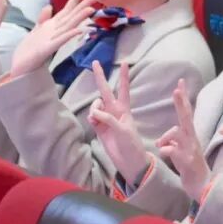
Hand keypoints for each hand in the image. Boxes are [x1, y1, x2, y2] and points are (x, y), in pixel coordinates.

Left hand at [9, 0, 98, 78]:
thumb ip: (43, 19)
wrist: (21, 66)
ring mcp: (53, 40)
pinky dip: (69, 35)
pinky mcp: (48, 49)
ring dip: (80, 18)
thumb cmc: (29, 50)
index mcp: (53, 26)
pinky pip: (60, 41)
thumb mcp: (36, 30)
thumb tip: (49, 6)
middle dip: (83, 6)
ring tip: (91, 9)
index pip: (66, 10)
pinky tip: (78, 30)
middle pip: (71, 16)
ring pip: (69, 26)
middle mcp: (56, 32)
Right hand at [88, 61, 149, 183]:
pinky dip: (91, 117)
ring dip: (94, 107)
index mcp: (124, 109)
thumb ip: (108, 119)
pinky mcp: (99, 128)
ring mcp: (106, 119)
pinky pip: (92, 117)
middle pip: (106, 91)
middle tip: (95, 62)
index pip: (124, 89)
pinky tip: (93, 122)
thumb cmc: (131, 144)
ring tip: (96, 118)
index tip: (124, 62)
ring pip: (95, 105)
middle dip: (100, 77)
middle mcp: (114, 111)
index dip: (123, 76)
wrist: (128, 161)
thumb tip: (94, 112)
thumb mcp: (123, 129)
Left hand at [157, 79, 210, 200]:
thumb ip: (174, 142)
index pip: (186, 113)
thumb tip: (163, 140)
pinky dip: (166, 150)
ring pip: (177, 132)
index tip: (180, 82)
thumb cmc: (191, 168)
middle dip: (181, 103)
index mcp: (190, 135)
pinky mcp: (186, 161)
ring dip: (166, 137)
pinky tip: (165, 154)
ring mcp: (190, 149)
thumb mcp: (182, 151)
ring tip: (162, 145)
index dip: (183, 98)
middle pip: (186, 117)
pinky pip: (172, 151)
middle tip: (177, 89)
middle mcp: (192, 139)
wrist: (203, 187)